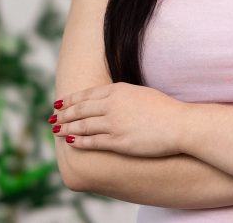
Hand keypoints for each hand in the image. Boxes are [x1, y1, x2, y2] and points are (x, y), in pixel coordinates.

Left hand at [50, 82, 184, 156]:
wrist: (180, 124)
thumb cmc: (165, 109)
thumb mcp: (141, 93)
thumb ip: (123, 95)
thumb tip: (111, 98)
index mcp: (118, 90)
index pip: (87, 94)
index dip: (71, 99)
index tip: (60, 103)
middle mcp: (112, 105)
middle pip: (81, 109)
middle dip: (64, 114)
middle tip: (52, 118)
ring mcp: (114, 123)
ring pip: (83, 125)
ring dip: (67, 127)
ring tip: (56, 130)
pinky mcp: (119, 141)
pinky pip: (93, 141)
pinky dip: (80, 141)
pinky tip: (71, 142)